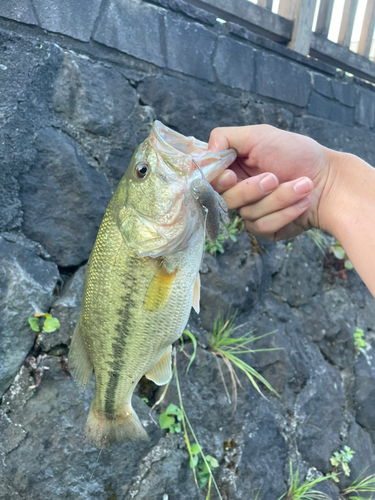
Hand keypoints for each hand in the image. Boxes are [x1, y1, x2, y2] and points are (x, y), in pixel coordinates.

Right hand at [208, 125, 333, 240]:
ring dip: (279, 198)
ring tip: (303, 185)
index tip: (231, 176)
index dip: (215, 181)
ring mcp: (250, 210)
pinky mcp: (263, 228)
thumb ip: (224, 138)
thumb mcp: (259, 135)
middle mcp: (237, 190)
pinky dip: (285, 213)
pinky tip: (303, 202)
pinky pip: (261, 227)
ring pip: (246, 213)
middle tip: (275, 177)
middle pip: (224, 199)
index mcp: (231, 167)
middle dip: (252, 189)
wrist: (331, 180)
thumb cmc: (297, 154)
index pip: (206, 179)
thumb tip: (202, 156)